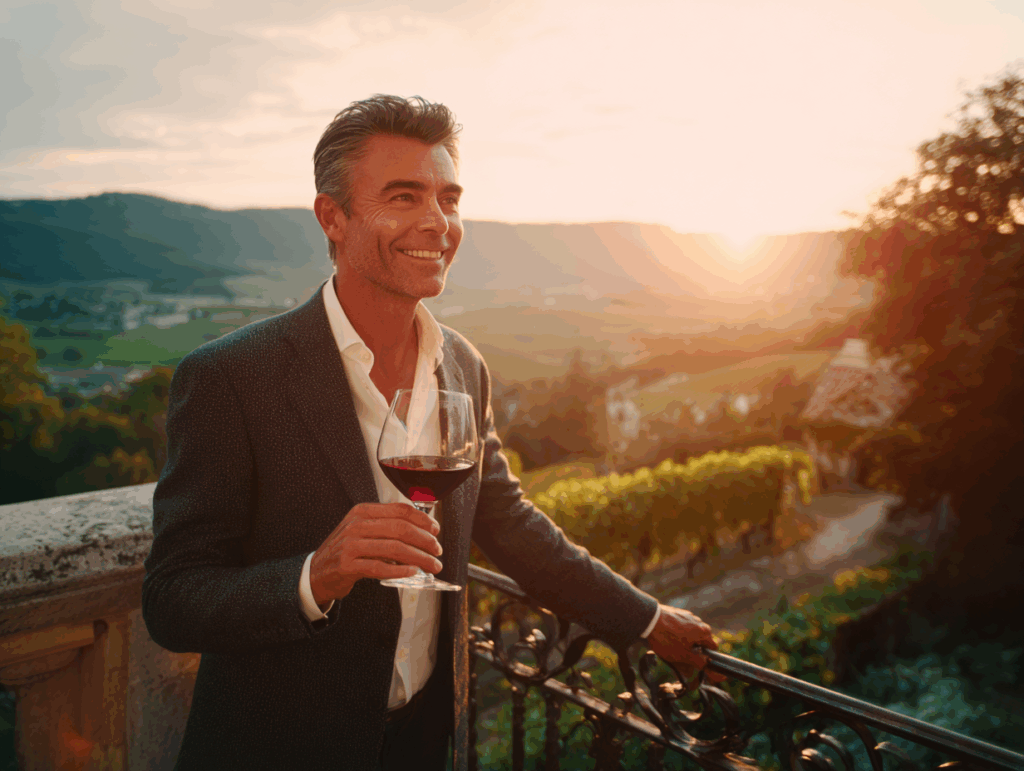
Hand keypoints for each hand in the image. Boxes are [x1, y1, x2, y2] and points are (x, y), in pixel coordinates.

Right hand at [309, 502, 442, 603]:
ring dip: (419, 558)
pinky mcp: (347, 565)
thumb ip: (387, 526)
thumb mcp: (363, 530)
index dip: (422, 520)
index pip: (400, 510)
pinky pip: (379, 567)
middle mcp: (356, 525)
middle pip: (401, 529)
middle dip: (425, 541)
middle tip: (437, 552)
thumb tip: (424, 531)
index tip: (436, 530)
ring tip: (432, 566)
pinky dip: (399, 570)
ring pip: (394, 548)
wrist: (316, 572)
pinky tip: (412, 572)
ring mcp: (350, 545)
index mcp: (363, 512)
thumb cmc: (347, 551)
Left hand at [646, 605, 726, 688]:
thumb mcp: (683, 655)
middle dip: (692, 652)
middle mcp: (698, 621)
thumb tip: (712, 670)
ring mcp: (687, 616)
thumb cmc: (667, 638)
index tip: (696, 664)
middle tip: (680, 660)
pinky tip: (665, 640)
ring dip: (683, 645)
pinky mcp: (676, 614)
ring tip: (670, 650)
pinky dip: (676, 636)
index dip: (705, 658)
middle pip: (700, 642)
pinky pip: (680, 629)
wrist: (648, 619)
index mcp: (704, 631)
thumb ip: (699, 663)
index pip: (712, 648)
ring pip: (689, 636)